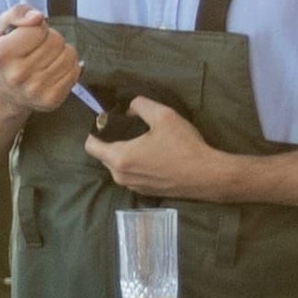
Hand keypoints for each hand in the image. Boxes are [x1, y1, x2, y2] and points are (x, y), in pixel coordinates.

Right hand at [0, 5, 84, 112]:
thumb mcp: (4, 27)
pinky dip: (68, 67)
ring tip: (47, 59)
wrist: (8, 91)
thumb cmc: (9, 54)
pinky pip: (75, 70)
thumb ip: (18, 13)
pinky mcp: (51, 99)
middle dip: (51, 39)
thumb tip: (37, 17)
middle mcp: (16, 75)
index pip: (38, 29)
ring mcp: (35, 90)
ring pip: (69, 54)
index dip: (38, 27)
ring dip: (61, 52)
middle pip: (56, 40)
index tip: (29, 35)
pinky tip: (54, 71)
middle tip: (39, 48)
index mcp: (1, 54)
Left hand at [91, 92, 233, 198]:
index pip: (90, 145)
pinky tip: (155, 156)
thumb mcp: (163, 115)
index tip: (110, 121)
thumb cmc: (184, 146)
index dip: (96, 130)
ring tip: (144, 141)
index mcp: (119, 158)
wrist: (208, 177)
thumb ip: (140, 105)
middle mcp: (121, 176)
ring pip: (118, 166)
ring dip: (125, 153)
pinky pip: (132, 174)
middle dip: (112, 141)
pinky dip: (136, 164)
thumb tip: (129, 108)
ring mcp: (133, 187)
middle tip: (131, 128)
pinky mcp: (145, 192)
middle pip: (104, 155)